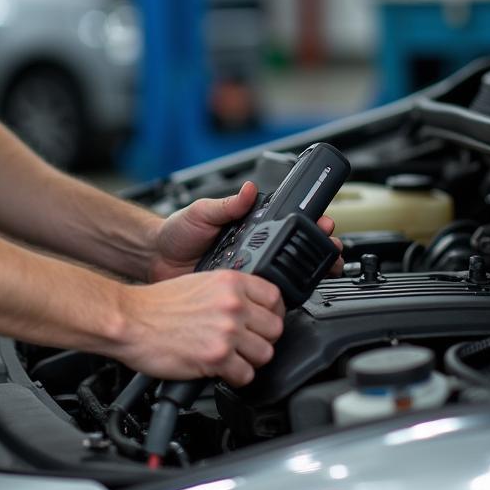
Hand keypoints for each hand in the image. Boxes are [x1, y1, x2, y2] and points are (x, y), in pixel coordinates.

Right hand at [116, 270, 285, 385]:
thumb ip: (228, 292)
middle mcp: (233, 304)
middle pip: (275, 329)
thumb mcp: (200, 281)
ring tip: (233, 358)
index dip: (273, 313)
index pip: (275, 297)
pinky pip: (245, 376)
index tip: (267, 321)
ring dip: (250, 360)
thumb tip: (251, 307)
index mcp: (230, 282)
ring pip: (264, 354)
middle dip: (263, 339)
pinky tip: (222, 370)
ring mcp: (226, 331)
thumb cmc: (157, 304)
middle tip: (247, 344)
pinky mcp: (216, 358)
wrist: (131, 320)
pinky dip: (236, 378)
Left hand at [148, 180, 343, 282]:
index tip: (324, 222)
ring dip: (306, 275)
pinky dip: (278, 300)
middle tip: (334, 249)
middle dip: (318, 251)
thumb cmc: (177, 231)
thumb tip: (248, 189)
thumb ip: (227, 204)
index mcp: (247, 229)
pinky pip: (262, 299)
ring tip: (326, 270)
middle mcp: (252, 252)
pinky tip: (290, 299)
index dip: (307, 225)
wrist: (155, 259)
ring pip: (284, 278)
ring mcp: (247, 275)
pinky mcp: (239, 296)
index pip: (284, 226)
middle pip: (294, 253)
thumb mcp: (203, 211)